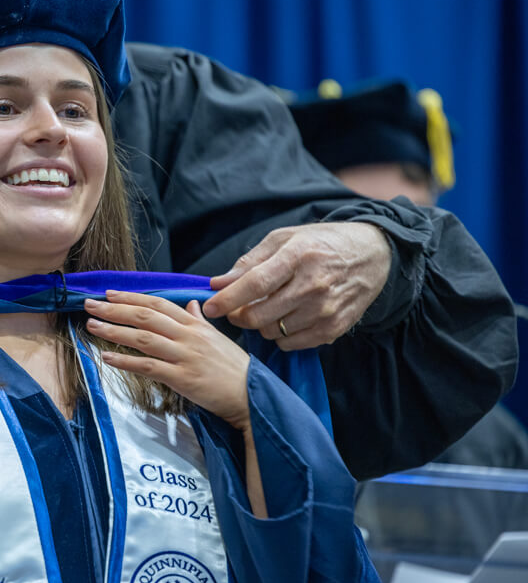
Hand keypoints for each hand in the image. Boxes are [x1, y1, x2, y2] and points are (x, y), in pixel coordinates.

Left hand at [86, 292, 250, 429]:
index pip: (159, 304)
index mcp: (196, 325)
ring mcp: (185, 356)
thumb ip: (201, 321)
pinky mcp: (182, 378)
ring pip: (143, 338)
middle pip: (146, 316)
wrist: (252, 396)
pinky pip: (148, 366)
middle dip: (115, 309)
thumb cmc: (235, 369)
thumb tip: (191, 304)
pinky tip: (107, 357)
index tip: (110, 293)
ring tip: (92, 326)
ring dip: (114, 331)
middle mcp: (189, 337)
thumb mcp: (218, 339)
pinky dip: (125, 361)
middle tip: (90, 304)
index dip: (132, 297)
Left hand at [202, 222, 390, 350]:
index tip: (210, 307)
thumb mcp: (283, 239)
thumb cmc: (321, 243)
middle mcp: (313, 285)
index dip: (227, 299)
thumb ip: (249, 263)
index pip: (254, 285)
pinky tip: (286, 318)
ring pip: (272, 332)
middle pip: (259, 315)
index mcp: (298, 256)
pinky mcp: (334, 328)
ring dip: (260, 325)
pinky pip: (291, 343)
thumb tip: (217, 283)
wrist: (373, 254)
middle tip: (236, 308)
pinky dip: (280, 335)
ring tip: (268, 307)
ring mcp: (326, 310)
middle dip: (238, 316)